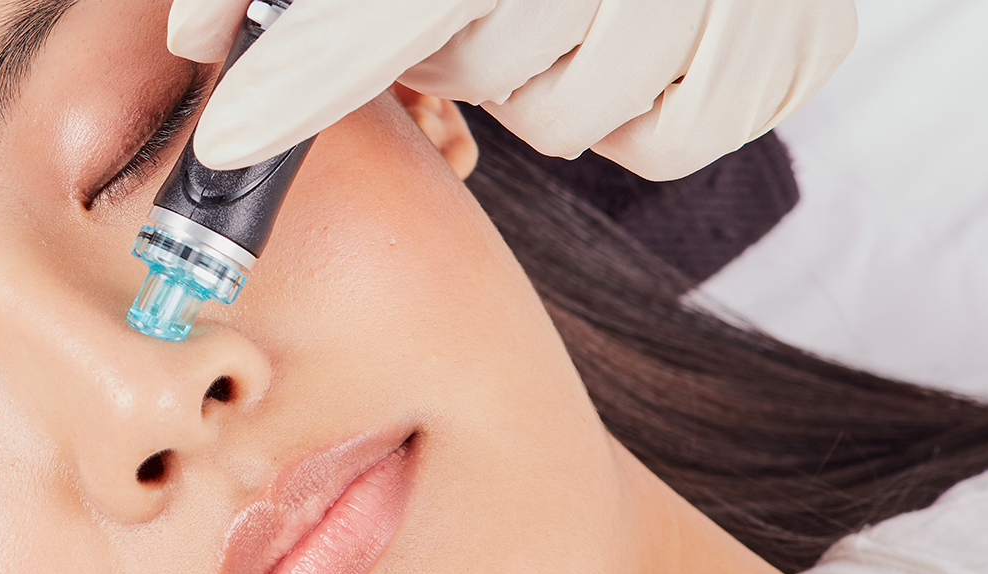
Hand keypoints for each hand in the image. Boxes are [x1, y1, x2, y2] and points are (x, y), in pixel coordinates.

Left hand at [170, 0, 856, 180]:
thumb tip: (198, 35)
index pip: (388, 8)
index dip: (305, 78)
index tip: (233, 140)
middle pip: (480, 68)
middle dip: (463, 41)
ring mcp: (714, 2)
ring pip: (561, 118)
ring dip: (545, 73)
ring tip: (571, 0)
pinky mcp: (788, 49)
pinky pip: (659, 145)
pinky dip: (638, 107)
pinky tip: (648, 36)